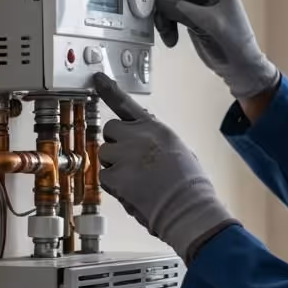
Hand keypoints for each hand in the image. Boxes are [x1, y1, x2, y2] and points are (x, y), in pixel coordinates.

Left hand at [92, 72, 238, 262]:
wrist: (187, 207)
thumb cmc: (189, 185)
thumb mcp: (177, 151)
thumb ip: (155, 141)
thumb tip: (143, 140)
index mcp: (155, 129)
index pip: (127, 104)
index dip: (109, 90)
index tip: (97, 79)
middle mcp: (138, 137)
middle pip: (110, 130)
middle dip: (115, 143)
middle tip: (129, 160)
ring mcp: (124, 155)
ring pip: (104, 154)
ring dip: (114, 165)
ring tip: (135, 179)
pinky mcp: (115, 175)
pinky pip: (104, 176)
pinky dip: (114, 185)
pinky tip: (133, 190)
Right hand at [146, 0, 279, 99]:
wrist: (240, 66)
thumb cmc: (234, 42)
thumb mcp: (209, 23)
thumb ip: (183, 9)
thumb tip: (161, 1)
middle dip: (164, 4)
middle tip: (159, 22)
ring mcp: (200, 2)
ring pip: (170, 1)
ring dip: (164, 18)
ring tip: (168, 36)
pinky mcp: (193, 16)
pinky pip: (172, 12)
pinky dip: (167, 24)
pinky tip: (171, 38)